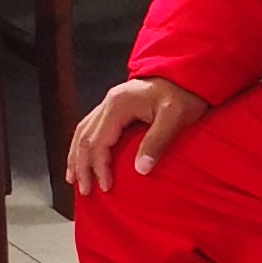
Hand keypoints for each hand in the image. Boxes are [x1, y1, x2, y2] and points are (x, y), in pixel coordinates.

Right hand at [66, 75, 209, 196]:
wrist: (187, 72)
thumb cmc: (183, 93)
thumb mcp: (175, 116)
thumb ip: (157, 141)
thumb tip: (141, 169)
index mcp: (118, 105)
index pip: (99, 142)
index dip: (99, 167)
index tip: (105, 187)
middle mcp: (108, 103)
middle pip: (84, 138)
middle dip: (81, 166)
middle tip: (84, 190)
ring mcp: (110, 103)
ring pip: (82, 132)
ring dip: (77, 156)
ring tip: (74, 178)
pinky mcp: (115, 106)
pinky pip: (91, 127)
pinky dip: (84, 145)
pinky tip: (83, 157)